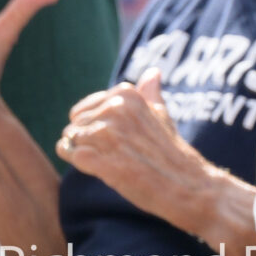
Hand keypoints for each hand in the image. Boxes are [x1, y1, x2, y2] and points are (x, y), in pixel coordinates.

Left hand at [58, 72, 225, 233]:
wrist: (184, 183)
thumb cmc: (170, 151)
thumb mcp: (161, 115)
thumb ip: (150, 94)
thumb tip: (153, 72)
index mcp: (126, 94)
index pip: (83, 109)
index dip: (95, 128)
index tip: (118, 138)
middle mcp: (115, 108)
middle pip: (74, 125)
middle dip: (87, 141)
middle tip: (116, 153)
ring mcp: (107, 133)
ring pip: (71, 140)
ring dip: (83, 153)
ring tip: (110, 161)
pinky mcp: (99, 158)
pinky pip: (70, 154)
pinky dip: (78, 163)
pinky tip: (99, 169)